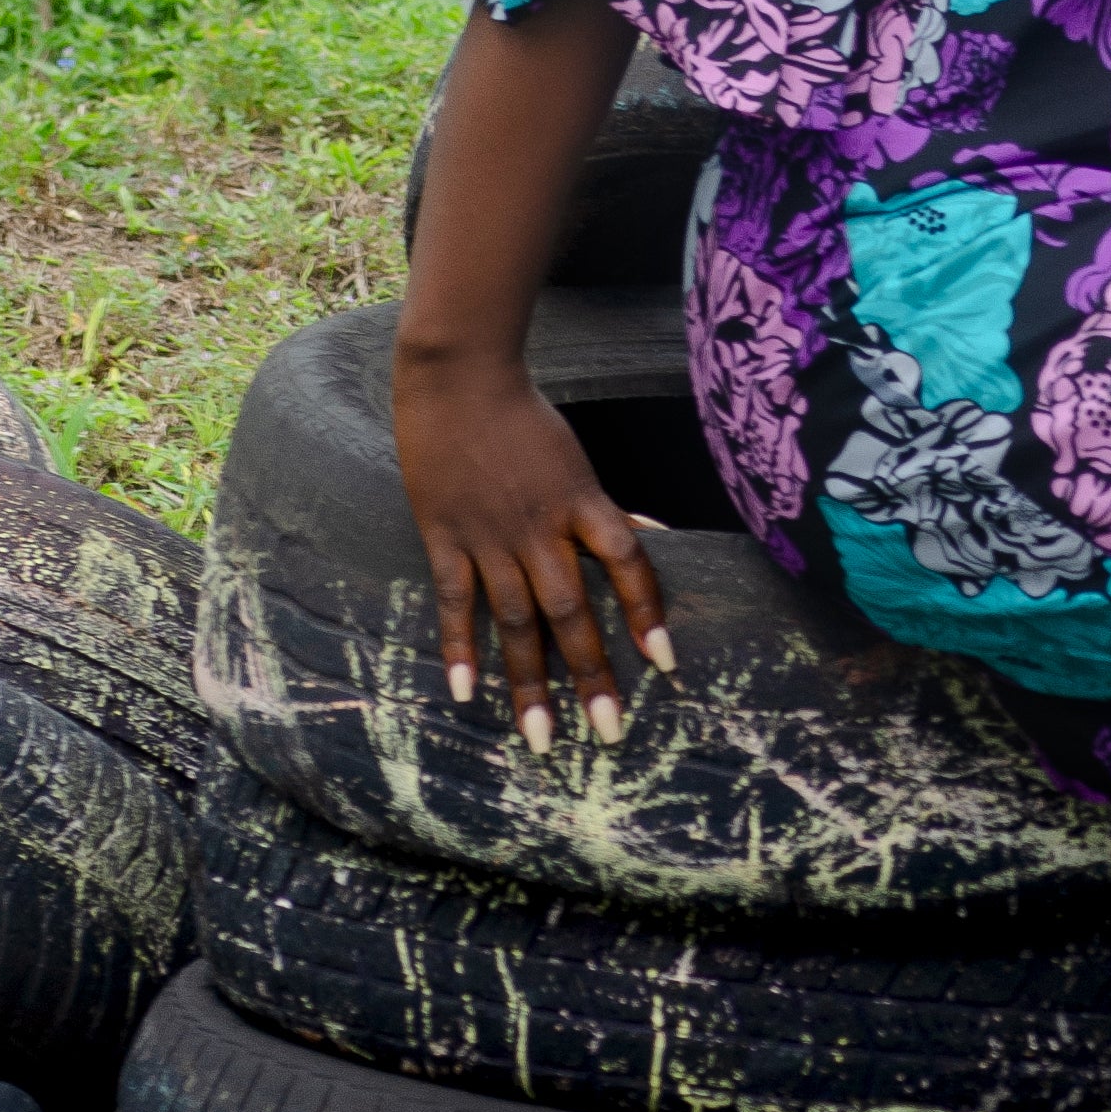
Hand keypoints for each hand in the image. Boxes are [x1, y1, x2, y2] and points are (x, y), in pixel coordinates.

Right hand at [393, 340, 673, 754]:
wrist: (458, 374)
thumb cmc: (524, 415)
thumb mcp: (576, 459)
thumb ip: (605, 509)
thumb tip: (650, 536)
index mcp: (582, 502)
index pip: (629, 563)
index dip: (648, 613)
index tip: (666, 664)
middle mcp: (540, 527)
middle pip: (571, 611)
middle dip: (591, 675)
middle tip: (608, 732)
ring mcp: (489, 535)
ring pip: (514, 620)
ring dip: (528, 682)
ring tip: (539, 737)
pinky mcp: (444, 535)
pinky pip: (454, 601)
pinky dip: (459, 647)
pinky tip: (467, 692)